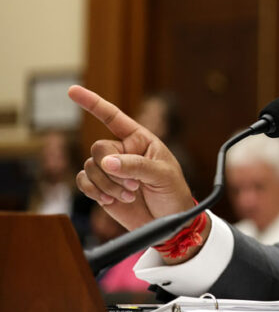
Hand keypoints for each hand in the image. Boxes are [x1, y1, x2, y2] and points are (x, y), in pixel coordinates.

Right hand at [69, 85, 193, 231]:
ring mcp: (110, 169)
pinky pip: (83, 182)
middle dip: (113, 169)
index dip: (93, 103)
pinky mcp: (100, 187)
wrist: (169, 221)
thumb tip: (106, 163)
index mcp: (140, 140)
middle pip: (99, 148)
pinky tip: (111, 199)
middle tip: (135, 185)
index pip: (113, 117)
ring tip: (131, 194)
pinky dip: (94, 191)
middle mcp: (122, 151)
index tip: (72, 90)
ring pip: (91, 167)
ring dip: (109, 184)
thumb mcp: (163, 175)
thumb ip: (136, 166)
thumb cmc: (173, 193)